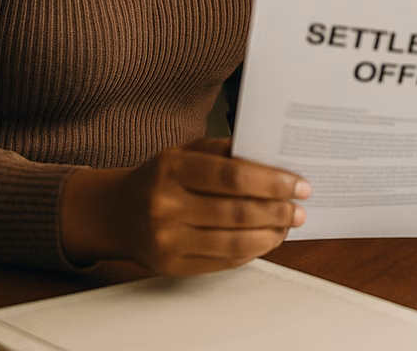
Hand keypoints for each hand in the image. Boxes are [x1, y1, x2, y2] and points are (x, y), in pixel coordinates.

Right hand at [61, 137, 309, 274]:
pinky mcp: (171, 265)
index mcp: (173, 168)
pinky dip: (251, 252)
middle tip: (300, 208)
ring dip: (270, 235)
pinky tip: (266, 240)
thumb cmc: (161, 176)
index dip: (271, 182)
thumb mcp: (185, 151)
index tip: (298, 183)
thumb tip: (271, 156)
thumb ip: (224, 150)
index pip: (233, 176)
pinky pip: (221, 262)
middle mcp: (167, 205)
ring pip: (233, 242)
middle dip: (277, 211)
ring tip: (288, 225)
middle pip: (237, 211)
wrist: (116, 212)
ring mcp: (168, 239)